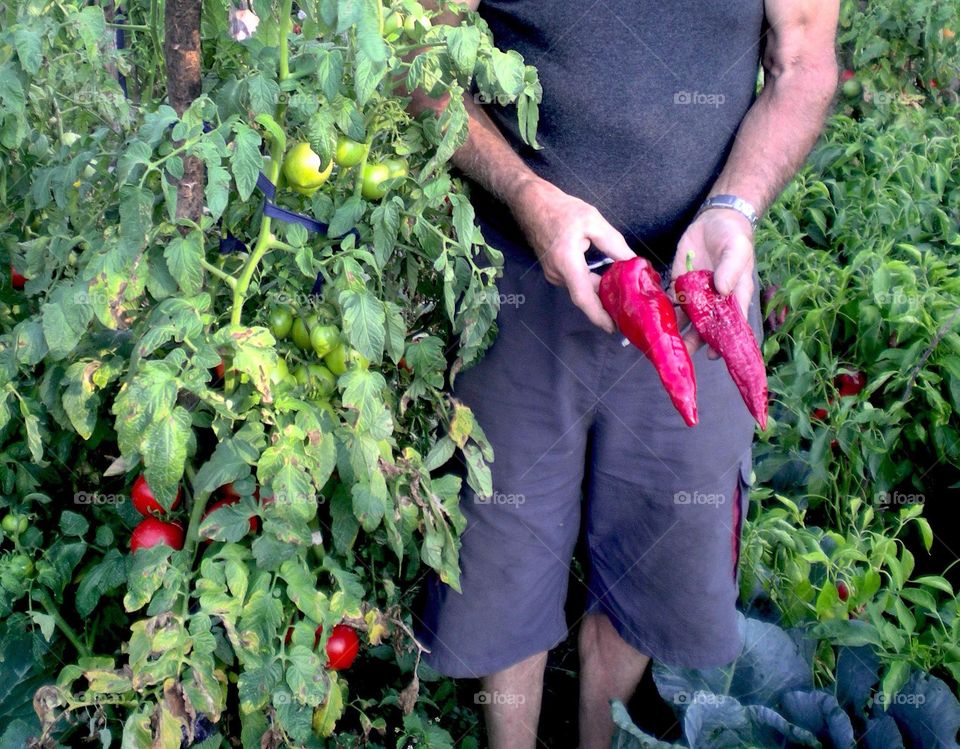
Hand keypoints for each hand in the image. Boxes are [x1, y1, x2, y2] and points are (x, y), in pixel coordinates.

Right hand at [510, 177, 634, 332]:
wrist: (531, 203)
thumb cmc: (561, 209)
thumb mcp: (593, 221)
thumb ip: (613, 244)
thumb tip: (632, 262)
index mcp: (567, 263)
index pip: (583, 298)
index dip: (599, 315)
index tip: (613, 328)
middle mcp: (557, 274)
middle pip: (585, 295)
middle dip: (606, 304)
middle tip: (630, 310)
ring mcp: (553, 274)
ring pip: (581, 288)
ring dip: (600, 292)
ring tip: (624, 294)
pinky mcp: (554, 270)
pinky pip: (576, 281)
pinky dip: (592, 283)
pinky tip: (608, 280)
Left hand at [671, 208, 755, 356]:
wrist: (715, 220)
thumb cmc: (733, 236)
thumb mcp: (736, 248)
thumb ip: (731, 267)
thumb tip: (723, 288)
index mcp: (734, 296)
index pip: (731, 324)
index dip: (723, 341)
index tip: (713, 355)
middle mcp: (714, 301)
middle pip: (705, 327)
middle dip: (693, 341)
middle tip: (680, 354)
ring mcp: (696, 295)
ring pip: (686, 319)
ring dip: (675, 330)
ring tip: (663, 343)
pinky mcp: (680, 285)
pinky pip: (671, 303)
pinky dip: (663, 311)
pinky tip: (652, 321)